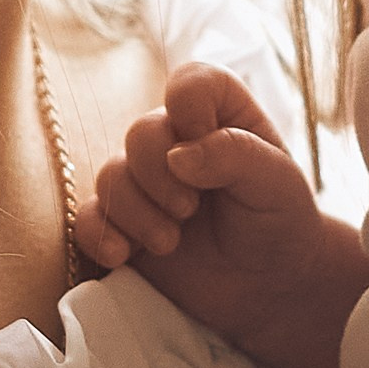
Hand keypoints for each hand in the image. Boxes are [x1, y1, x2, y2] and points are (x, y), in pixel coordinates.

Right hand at [74, 64, 368, 367]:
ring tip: (170, 242)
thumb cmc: (279, 222)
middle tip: (190, 210)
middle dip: (160, 176)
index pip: (190, 81)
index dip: (189, 107)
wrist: (269, 286)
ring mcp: (146, 183)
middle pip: (141, 133)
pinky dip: (99, 235)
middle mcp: (177, 141)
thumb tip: (179, 156)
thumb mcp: (278, 183)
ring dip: (137, 213)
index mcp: (220, 115)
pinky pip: (88, 218)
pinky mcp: (125, 224)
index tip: (205, 140)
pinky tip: (123, 255)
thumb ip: (235, 156)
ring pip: (111, 177)